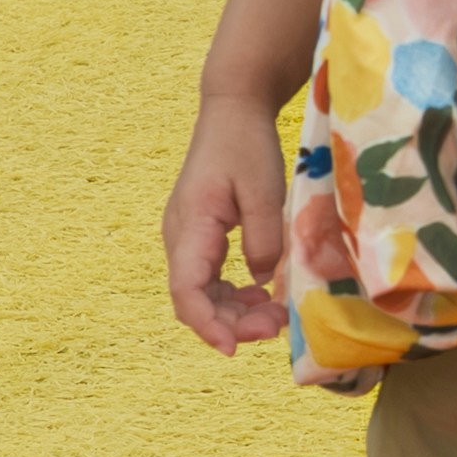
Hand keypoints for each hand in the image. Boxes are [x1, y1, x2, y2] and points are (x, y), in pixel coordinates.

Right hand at [165, 101, 295, 355]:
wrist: (232, 110)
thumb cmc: (247, 144)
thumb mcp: (264, 191)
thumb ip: (263, 240)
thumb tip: (260, 283)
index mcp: (191, 225)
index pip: (186, 289)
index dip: (208, 325)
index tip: (235, 347)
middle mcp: (180, 236)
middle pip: (193, 298)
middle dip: (230, 323)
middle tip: (276, 327)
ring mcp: (188, 237)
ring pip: (201, 292)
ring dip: (234, 312)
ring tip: (275, 316)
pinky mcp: (200, 235)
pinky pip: (209, 277)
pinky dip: (233, 294)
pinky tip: (262, 296)